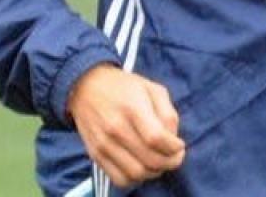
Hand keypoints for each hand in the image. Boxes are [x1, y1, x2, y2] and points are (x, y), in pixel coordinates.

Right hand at [66, 64, 185, 187]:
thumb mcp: (152, 88)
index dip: (174, 148)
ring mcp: (104, 144)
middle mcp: (116, 128)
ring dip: (154, 172)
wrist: (86, 87)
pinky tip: (142, 166)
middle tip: (175, 156)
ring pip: (136, 173)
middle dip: (170, 162)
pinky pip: (119, 179)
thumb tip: (172, 139)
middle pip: (149, 159)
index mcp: (133, 108)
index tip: (179, 145)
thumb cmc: (124, 86)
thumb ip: (168, 113)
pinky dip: (135, 179)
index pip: (156, 139)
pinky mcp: (96, 155)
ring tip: (159, 162)